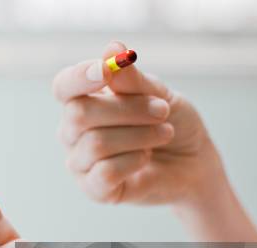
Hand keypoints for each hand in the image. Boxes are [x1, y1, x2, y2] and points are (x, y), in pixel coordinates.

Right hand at [54, 41, 226, 204]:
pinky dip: (133, 161)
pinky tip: (146, 158)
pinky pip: (105, 172)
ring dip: (139, 135)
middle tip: (162, 110)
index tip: (106, 71)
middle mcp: (73, 132)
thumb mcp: (158, 94)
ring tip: (164, 133)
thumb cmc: (171, 123)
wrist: (193, 164)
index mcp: (82, 101)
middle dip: (128, 109)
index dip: (78, 78)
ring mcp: (80, 162)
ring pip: (96, 144)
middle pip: (79, 114)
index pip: (63, 86)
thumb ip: (132, 79)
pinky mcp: (93, 189)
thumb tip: (112, 49)